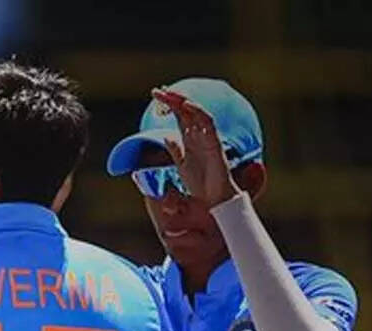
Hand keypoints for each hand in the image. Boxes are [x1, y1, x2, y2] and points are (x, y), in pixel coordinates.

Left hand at [151, 88, 240, 207]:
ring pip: (197, 113)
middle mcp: (199, 136)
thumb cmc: (200, 182)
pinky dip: (198, 113)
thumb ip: (175, 150)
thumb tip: (166, 136)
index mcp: (190, 139)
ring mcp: (207, 138)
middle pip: (186, 112)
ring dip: (183, 102)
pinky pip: (209, 124)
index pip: (180, 116)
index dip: (169, 104)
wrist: (213, 198)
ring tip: (170, 94)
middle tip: (158, 90)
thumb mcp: (182, 164)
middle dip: (173, 99)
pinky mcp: (215, 143)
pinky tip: (186, 105)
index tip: (157, 94)